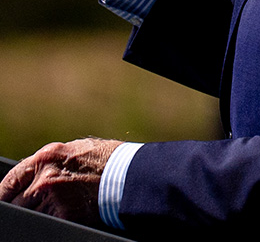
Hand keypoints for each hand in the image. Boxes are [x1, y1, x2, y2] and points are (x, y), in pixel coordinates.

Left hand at [0, 138, 120, 225]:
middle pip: (17, 202)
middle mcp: (45, 177)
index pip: (10, 180)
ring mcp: (52, 198)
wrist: (131, 175)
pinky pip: (46, 225)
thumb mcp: (77, 151)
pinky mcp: (63, 216)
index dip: (3, 194)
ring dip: (37, 216)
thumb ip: (53, 164)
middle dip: (22, 207)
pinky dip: (51, 223)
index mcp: (47, 157)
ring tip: (54, 210)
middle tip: (32, 208)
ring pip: (30, 216)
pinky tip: (62, 217)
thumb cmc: (110, 161)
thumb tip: (36, 177)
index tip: (3, 201)